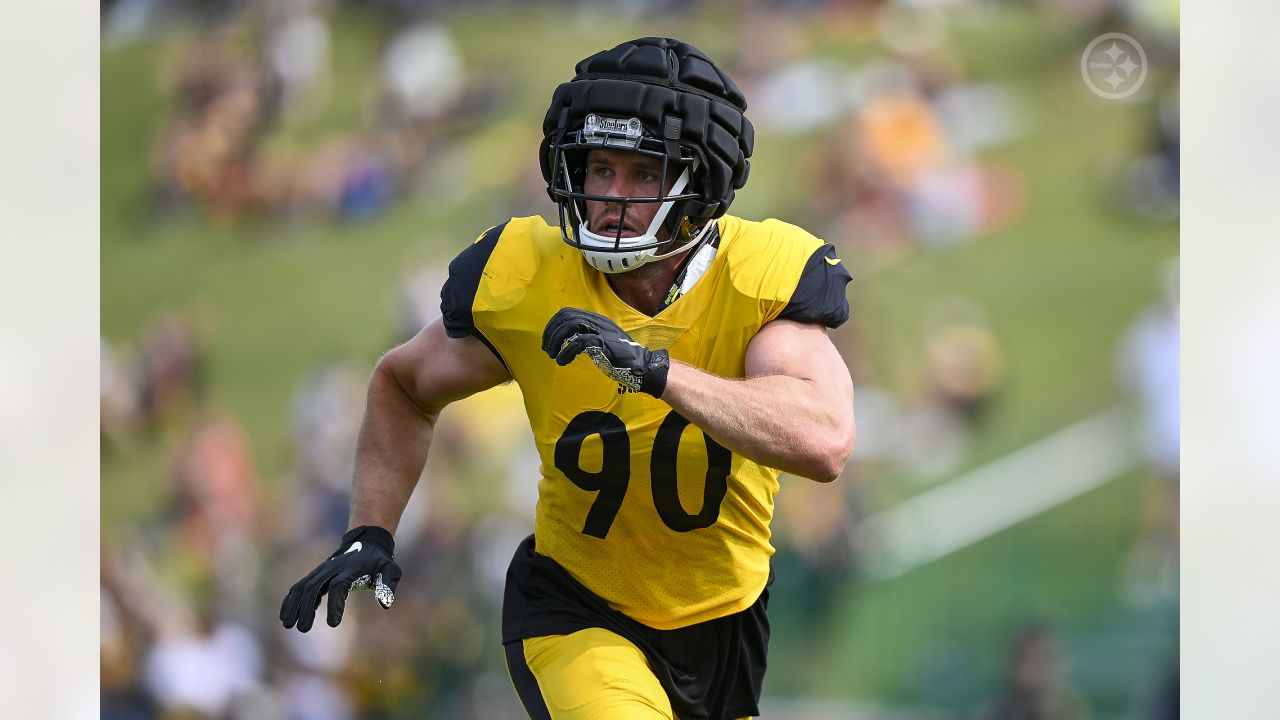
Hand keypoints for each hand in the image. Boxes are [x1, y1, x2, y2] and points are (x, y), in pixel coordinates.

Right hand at [279, 525, 401, 631]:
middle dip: (306, 608)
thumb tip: (385, 604)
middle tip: (304, 629)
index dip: (335, 605)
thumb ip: (388, 585)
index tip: (333, 624)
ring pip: (303, 587)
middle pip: (314, 587)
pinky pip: (299, 586)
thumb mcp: (390, 569)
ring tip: (288, 625)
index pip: (338, 587)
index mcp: (350, 571)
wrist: (367, 541)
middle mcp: (333, 570)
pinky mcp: (317, 574)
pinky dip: (291, 599)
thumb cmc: (379, 561)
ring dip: (294, 605)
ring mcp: (322, 571)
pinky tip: (286, 616)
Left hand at [541, 307, 669, 396]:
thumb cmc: (621, 357)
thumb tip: (568, 340)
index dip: (554, 324)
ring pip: (570, 326)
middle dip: (552, 332)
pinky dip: (566, 352)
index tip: (548, 340)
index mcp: (596, 320)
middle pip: (566, 316)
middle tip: (547, 348)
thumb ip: (588, 337)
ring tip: (553, 355)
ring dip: (557, 341)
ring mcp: (601, 331)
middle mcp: (598, 321)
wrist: (642, 366)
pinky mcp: (603, 343)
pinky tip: (563, 361)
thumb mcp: (602, 342)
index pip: (568, 312)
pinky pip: (578, 342)